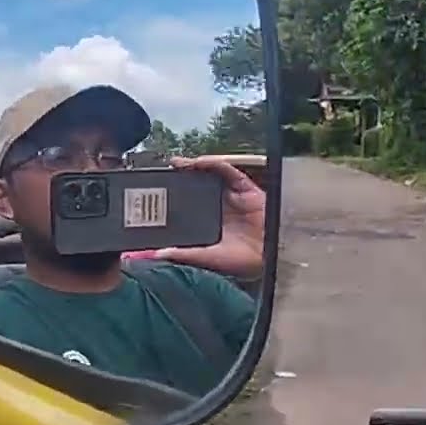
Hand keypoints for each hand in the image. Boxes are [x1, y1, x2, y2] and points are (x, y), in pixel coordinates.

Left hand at [154, 156, 264, 278]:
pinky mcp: (245, 187)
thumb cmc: (245, 261)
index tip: (153, 192)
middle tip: (162, 171)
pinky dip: (214, 164)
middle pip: (196, 184)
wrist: (272, 254)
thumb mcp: (208, 257)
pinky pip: (227, 170)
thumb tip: (154, 255)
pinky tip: (200, 162)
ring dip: (193, 167)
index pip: (187, 204)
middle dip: (180, 176)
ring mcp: (231, 195)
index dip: (172, 196)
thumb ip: (183, 254)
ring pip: (209, 174)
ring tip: (176, 163)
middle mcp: (219, 206)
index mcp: (209, 222)